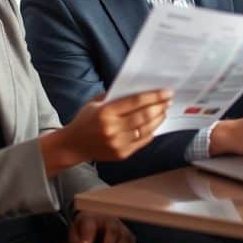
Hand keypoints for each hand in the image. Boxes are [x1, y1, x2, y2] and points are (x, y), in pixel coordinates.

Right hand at [42, 90, 171, 175]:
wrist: (73, 145)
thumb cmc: (86, 120)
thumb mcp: (96, 103)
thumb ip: (115, 96)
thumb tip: (139, 88)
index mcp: (105, 112)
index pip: (135, 102)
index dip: (154, 96)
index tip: (167, 92)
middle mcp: (112, 128)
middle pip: (143, 116)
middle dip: (160, 107)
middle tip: (169, 100)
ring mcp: (118, 143)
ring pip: (146, 129)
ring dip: (158, 119)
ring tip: (164, 111)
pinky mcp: (122, 153)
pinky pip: (143, 141)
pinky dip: (151, 131)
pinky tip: (155, 124)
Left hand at [69, 212, 134, 242]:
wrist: (96, 219)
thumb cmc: (84, 230)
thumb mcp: (75, 233)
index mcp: (92, 218)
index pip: (90, 225)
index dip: (88, 236)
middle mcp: (109, 220)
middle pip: (112, 230)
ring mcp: (121, 227)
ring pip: (125, 236)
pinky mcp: (128, 236)